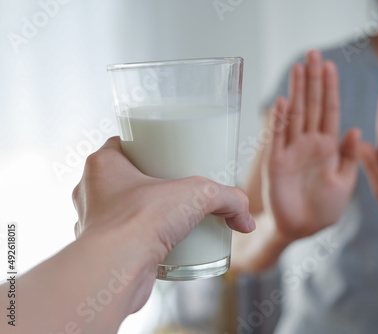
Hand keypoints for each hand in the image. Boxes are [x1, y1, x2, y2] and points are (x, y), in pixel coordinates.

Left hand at [72, 137, 253, 312]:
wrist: (116, 270)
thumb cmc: (140, 221)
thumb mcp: (197, 195)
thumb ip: (228, 199)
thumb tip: (246, 219)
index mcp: (102, 165)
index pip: (123, 145)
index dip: (145, 147)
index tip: (167, 152)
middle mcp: (91, 192)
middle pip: (125, 178)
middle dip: (151, 181)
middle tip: (176, 184)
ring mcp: (92, 223)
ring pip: (122, 210)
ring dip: (144, 213)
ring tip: (172, 216)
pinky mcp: (102, 251)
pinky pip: (124, 239)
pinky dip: (141, 241)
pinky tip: (162, 245)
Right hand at [264, 50, 360, 241]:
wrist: (301, 230)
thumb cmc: (324, 210)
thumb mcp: (344, 183)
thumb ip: (349, 157)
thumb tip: (357, 129)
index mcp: (328, 147)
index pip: (330, 111)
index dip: (330, 89)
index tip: (331, 66)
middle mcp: (309, 144)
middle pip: (311, 106)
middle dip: (313, 80)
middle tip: (313, 53)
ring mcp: (291, 151)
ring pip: (295, 115)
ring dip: (297, 92)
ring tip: (299, 67)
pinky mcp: (276, 163)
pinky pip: (277, 138)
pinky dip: (280, 121)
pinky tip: (283, 101)